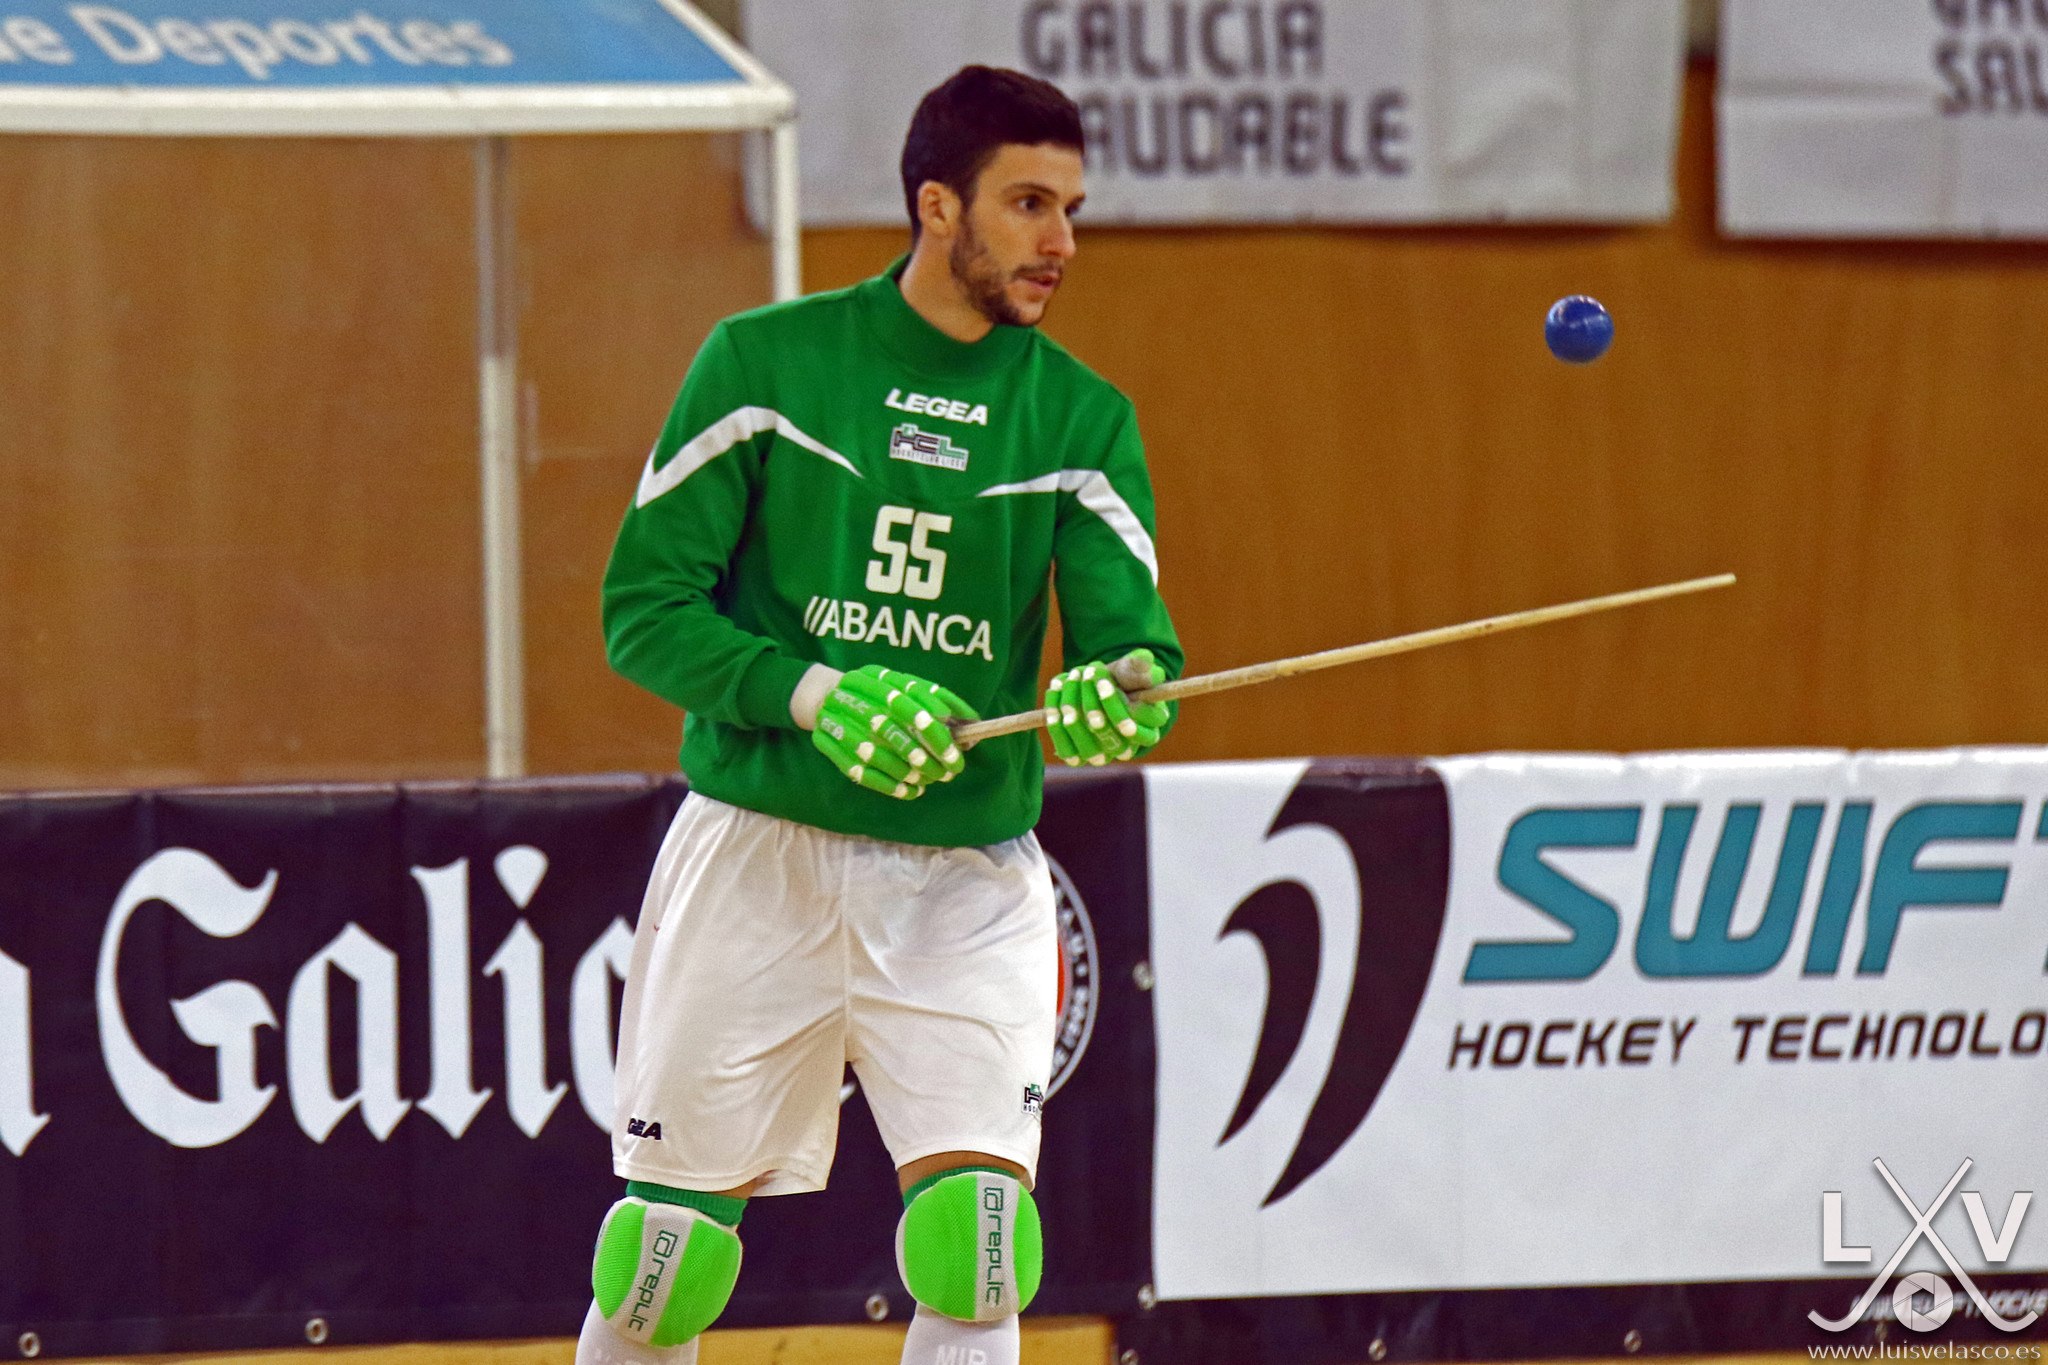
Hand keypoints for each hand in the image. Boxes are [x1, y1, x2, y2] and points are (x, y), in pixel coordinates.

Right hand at [812, 665, 978, 798]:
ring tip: (931, 780)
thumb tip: (969, 720)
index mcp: (874, 679)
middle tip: (952, 768)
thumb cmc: (877, 691)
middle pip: (895, 732)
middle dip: (928, 754)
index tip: (959, 746)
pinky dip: (890, 786)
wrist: (825, 696)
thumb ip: (932, 697)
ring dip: (910, 772)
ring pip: (879, 756)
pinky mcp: (830, 746)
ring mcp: (839, 724)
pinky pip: (862, 774)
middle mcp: (854, 699)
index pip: (908, 702)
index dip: (935, 726)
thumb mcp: (901, 683)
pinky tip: (910, 791)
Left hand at [1044, 649, 1169, 766]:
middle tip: (1086, 674)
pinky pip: (1067, 750)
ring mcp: (1103, 756)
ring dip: (1074, 709)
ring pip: (1089, 747)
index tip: (1104, 683)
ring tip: (1070, 678)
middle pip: (1112, 740)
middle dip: (1094, 704)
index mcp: (1149, 728)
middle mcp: (1128, 748)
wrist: (1095, 686)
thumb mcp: (1132, 667)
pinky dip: (1056, 723)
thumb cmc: (1120, 677)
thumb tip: (1147, 663)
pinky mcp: (1079, 758)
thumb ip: (1140, 665)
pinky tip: (1054, 692)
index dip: (1120, 710)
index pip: (1141, 731)